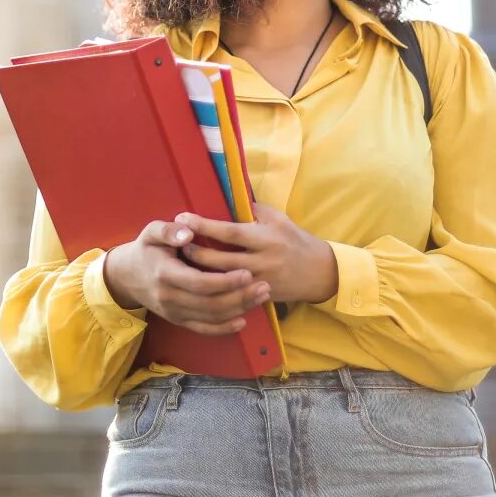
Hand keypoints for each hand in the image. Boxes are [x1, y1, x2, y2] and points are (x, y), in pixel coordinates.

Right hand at [102, 219, 272, 335]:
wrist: (126, 276)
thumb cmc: (146, 249)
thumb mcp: (151, 232)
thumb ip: (169, 230)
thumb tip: (188, 232)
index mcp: (165, 274)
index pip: (199, 283)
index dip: (225, 282)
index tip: (247, 273)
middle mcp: (169, 298)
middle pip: (210, 303)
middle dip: (240, 297)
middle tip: (264, 286)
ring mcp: (174, 312)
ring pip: (210, 317)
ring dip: (238, 309)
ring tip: (262, 297)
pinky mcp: (178, 320)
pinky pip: (203, 329)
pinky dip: (223, 328)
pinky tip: (242, 320)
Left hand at [176, 203, 338, 305]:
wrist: (319, 272)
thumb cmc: (295, 240)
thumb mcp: (278, 219)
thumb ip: (253, 210)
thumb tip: (227, 199)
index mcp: (266, 238)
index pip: (230, 232)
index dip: (205, 226)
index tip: (183, 218)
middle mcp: (262, 261)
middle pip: (220, 260)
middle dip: (195, 252)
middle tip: (176, 243)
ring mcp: (259, 282)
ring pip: (222, 281)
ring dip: (200, 272)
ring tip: (181, 263)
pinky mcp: (259, 297)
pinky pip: (231, 295)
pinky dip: (213, 289)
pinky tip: (198, 284)